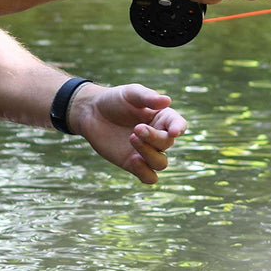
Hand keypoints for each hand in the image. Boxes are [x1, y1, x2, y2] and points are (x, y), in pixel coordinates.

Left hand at [68, 83, 188, 184]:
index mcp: (162, 117)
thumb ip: (147, 97)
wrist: (92, 113)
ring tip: (131, 138)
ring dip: (149, 154)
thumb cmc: (114, 99)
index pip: (178, 124)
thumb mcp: (130, 93)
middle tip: (135, 128)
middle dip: (154, 138)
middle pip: (167, 144)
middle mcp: (158, 136)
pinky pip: (149, 177)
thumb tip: (167, 100)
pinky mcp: (133, 164)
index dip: (179, 128)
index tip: (174, 131)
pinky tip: (133, 160)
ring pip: (161, 163)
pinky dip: (145, 173)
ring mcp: (146, 152)